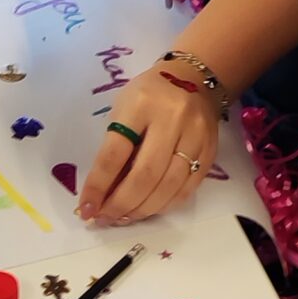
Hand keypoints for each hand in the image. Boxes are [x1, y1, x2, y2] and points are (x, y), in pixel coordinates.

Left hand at [76, 67, 219, 224]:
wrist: (193, 80)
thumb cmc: (148, 96)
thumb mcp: (123, 109)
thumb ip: (114, 147)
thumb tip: (102, 193)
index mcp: (140, 104)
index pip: (115, 153)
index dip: (98, 185)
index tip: (86, 207)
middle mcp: (172, 119)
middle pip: (145, 174)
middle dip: (121, 204)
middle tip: (105, 218)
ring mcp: (196, 136)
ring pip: (169, 186)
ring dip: (142, 210)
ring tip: (124, 218)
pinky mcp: (211, 152)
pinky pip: (187, 189)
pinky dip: (165, 205)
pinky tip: (149, 209)